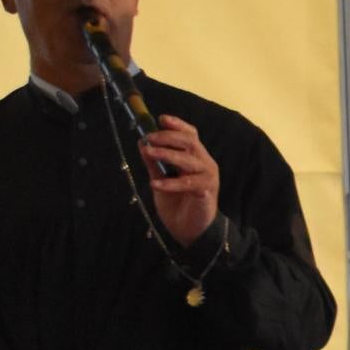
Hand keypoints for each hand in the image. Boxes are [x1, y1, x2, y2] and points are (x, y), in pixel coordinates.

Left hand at [137, 113, 220, 245]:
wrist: (190, 231)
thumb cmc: (178, 204)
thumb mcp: (160, 179)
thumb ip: (153, 163)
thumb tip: (142, 143)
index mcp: (195, 157)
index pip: (190, 134)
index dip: (177, 125)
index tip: (161, 119)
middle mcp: (204, 163)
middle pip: (190, 142)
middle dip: (168, 137)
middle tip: (150, 138)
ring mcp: (207, 177)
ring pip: (189, 159)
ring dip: (168, 154)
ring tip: (149, 153)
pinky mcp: (206, 192)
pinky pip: (188, 183)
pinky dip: (170, 183)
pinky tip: (155, 184)